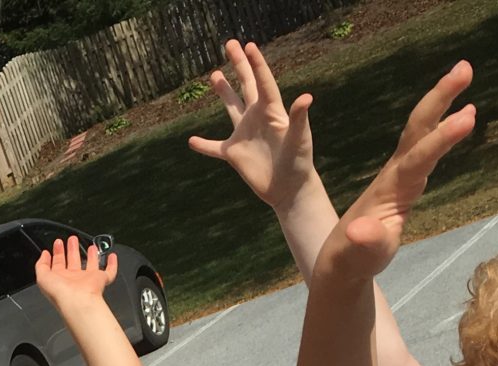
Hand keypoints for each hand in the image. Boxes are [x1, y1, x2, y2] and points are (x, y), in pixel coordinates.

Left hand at [34, 235, 117, 312]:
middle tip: (72, 239)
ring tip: (90, 245)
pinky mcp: (101, 280)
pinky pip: (109, 272)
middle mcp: (74, 279)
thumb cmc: (60, 293)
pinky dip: (112, 264)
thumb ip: (41, 265)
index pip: (58, 263)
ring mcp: (88, 280)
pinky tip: (111, 256)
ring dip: (90, 255)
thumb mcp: (42, 277)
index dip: (57, 252)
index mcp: (60, 279)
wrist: (77, 301)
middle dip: (72, 249)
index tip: (58, 242)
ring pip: (91, 265)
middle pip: (73, 261)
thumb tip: (44, 255)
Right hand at [187, 39, 317, 207]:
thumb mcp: (300, 139)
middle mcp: (257, 118)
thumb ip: (299, 118)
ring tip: (215, 75)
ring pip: (231, 107)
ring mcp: (245, 134)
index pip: (263, 82)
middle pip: (246, 85)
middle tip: (230, 44)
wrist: (290, 188)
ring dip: (224, 92)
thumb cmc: (299, 162)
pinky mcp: (235, 154)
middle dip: (238, 64)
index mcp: (272, 111)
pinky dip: (203, 145)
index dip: (256, 63)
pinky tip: (191, 141)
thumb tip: (306, 97)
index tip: (248, 45)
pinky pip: (214, 148)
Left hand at [314, 60, 475, 284]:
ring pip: (423, 133)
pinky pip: (426, 148)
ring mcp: (399, 176)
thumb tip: (361, 231)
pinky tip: (462, 117)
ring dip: (444, 105)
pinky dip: (443, 130)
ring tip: (467, 77)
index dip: (442, 138)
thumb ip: (363, 242)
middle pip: (418, 129)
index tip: (468, 116)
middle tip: (465, 67)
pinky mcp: (404, 183)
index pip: (418, 158)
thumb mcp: (358, 256)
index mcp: (389, 188)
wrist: (340, 261)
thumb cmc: (351, 260)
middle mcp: (394, 175)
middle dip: (440, 98)